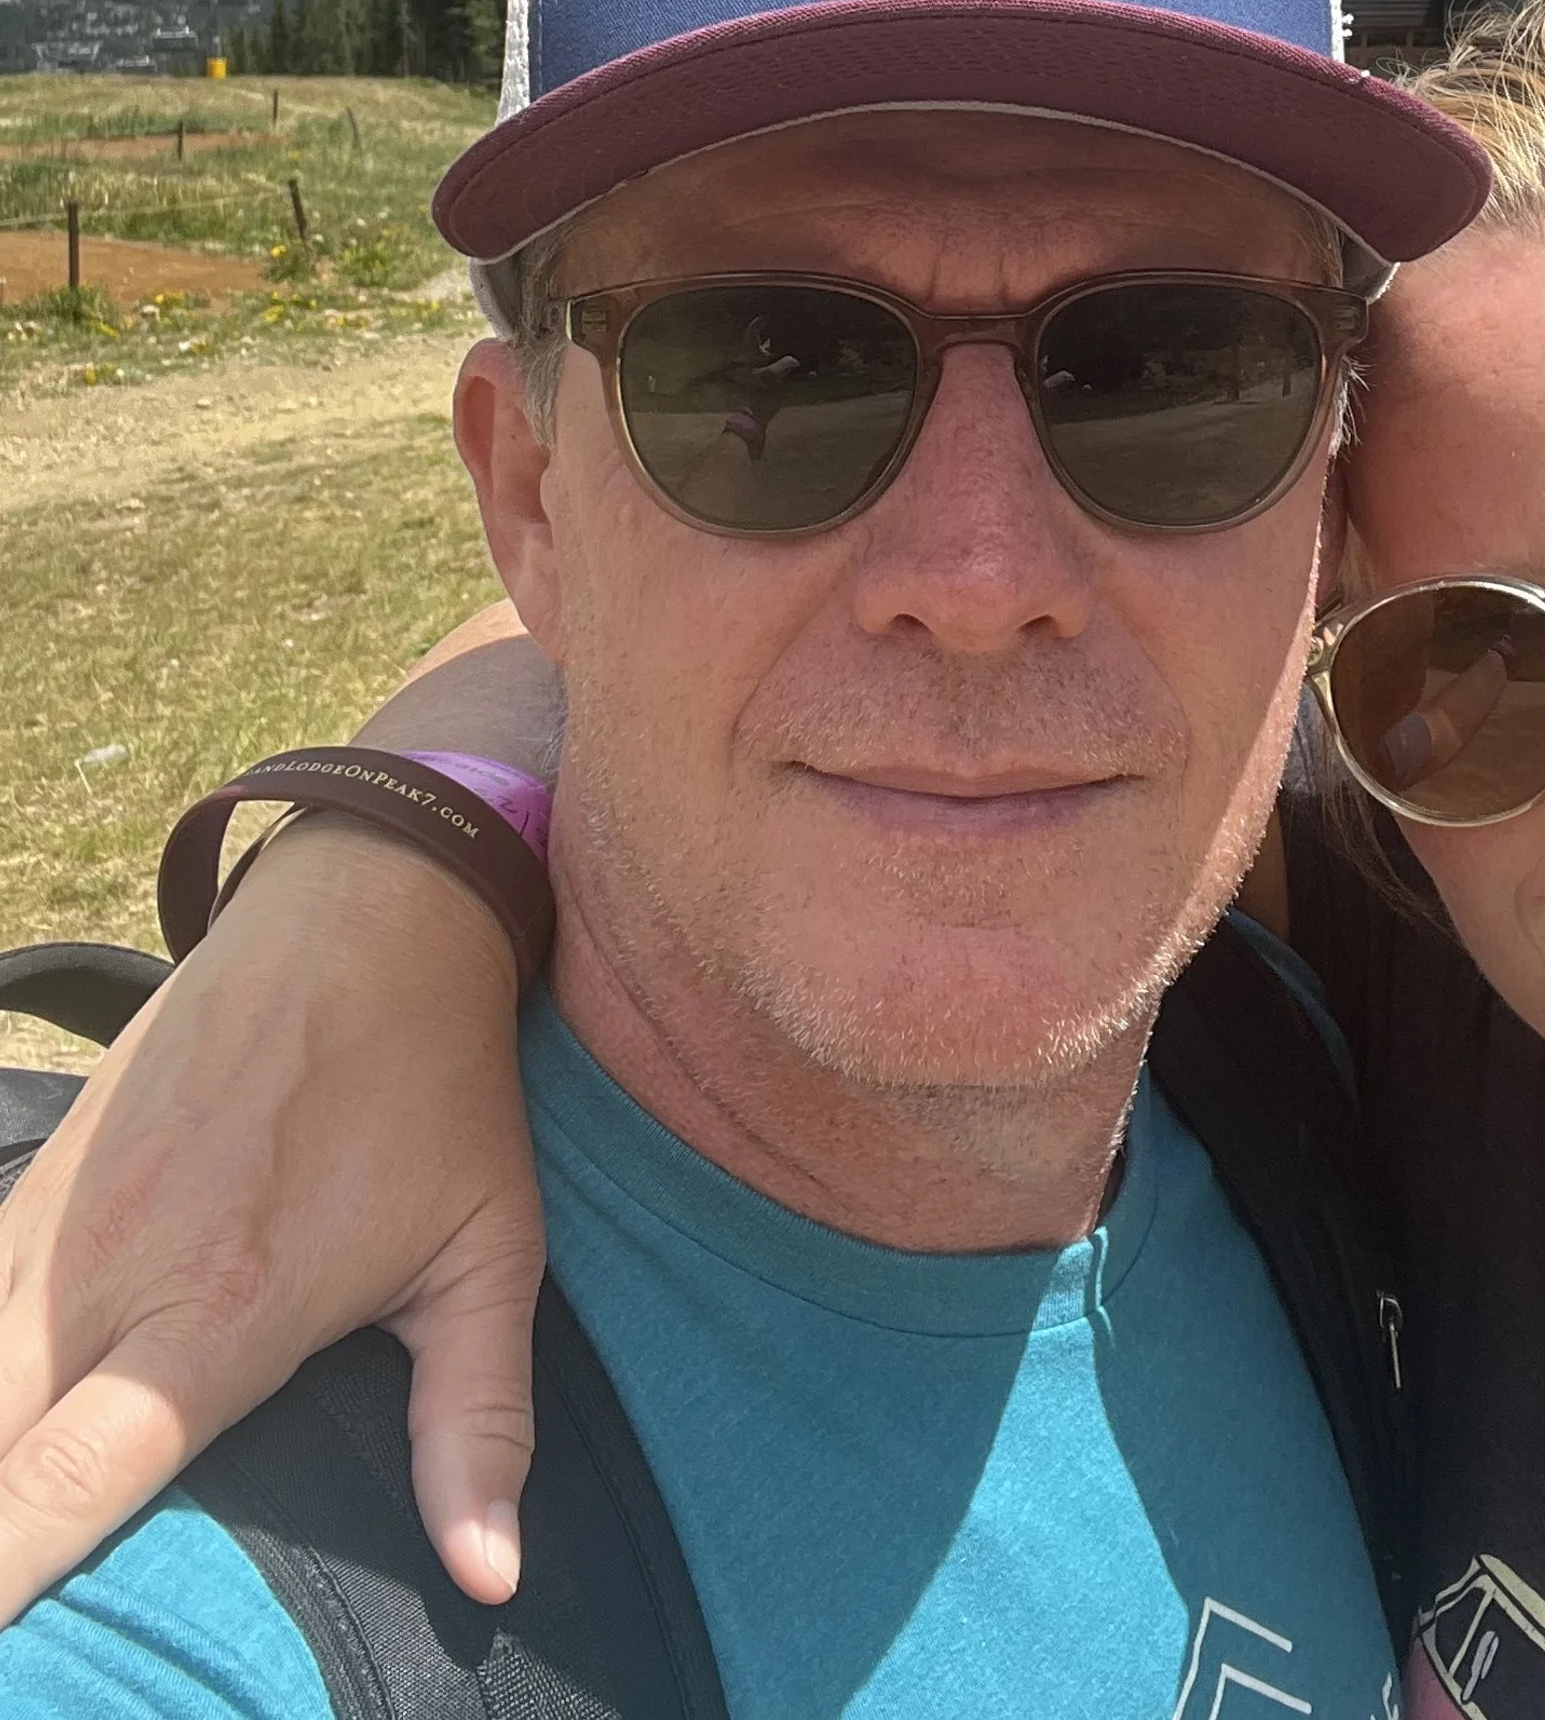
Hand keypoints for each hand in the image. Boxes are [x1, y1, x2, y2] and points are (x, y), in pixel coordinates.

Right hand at [0, 816, 544, 1621]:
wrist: (371, 904)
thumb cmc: (437, 1086)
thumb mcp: (488, 1252)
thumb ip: (477, 1422)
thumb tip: (492, 1575)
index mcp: (212, 1314)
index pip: (59, 1485)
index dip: (1, 1579)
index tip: (7, 1656)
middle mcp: (104, 1275)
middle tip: (22, 1612)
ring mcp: (53, 1220)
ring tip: (7, 1510)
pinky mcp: (40, 1173)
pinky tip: (6, 1407)